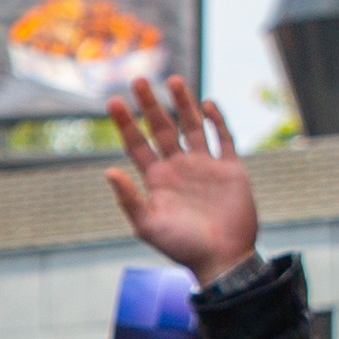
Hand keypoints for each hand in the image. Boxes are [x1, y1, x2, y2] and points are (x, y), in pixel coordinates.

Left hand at [97, 77, 256, 278]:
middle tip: (138, 79)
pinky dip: (217, 121)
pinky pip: (224, 138)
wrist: (222, 259)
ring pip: (192, 126)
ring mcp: (205, 167)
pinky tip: (207, 104)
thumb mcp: (148, 225)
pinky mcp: (230, 169)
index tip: (113, 101)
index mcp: (157, 180)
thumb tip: (108, 171)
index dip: (126, 123)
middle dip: (151, 104)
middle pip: (162, 128)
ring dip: (183, 103)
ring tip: (172, 80)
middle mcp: (179, 168)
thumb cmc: (182, 247)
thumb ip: (129, 199)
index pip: (137, 144)